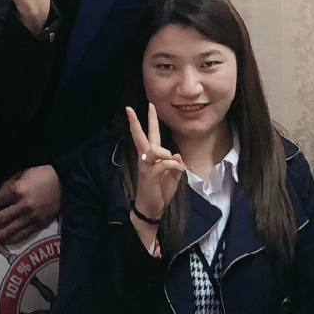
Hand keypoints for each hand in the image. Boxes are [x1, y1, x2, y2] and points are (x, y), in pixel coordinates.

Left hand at [0, 165, 61, 249]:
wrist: (63, 182)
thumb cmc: (41, 175)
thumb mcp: (21, 174)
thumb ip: (8, 186)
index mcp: (17, 191)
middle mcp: (23, 206)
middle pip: (1, 219)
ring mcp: (32, 217)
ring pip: (11, 230)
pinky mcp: (40, 224)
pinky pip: (24, 234)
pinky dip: (13, 240)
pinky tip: (5, 243)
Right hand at [125, 104, 186, 225]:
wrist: (152, 208)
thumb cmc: (160, 191)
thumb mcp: (172, 176)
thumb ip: (174, 164)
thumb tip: (177, 155)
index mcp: (151, 157)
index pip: (149, 135)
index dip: (149, 120)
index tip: (150, 105)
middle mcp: (145, 159)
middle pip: (141, 137)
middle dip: (138, 122)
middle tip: (133, 108)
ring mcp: (145, 167)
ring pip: (153, 149)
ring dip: (165, 152)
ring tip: (172, 159)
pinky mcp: (148, 176)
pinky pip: (162, 164)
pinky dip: (173, 165)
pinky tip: (179, 170)